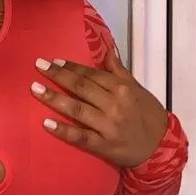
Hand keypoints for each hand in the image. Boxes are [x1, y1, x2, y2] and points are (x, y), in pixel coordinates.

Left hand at [31, 47, 167, 167]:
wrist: (160, 147)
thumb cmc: (147, 114)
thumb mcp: (136, 88)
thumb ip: (118, 69)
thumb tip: (109, 47)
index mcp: (122, 88)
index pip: (92, 74)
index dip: (72, 67)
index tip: (54, 61)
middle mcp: (114, 105)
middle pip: (81, 87)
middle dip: (58, 76)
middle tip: (38, 66)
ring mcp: (108, 126)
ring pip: (77, 109)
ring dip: (54, 99)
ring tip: (35, 89)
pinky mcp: (104, 146)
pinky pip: (81, 137)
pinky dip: (63, 130)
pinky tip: (46, 123)